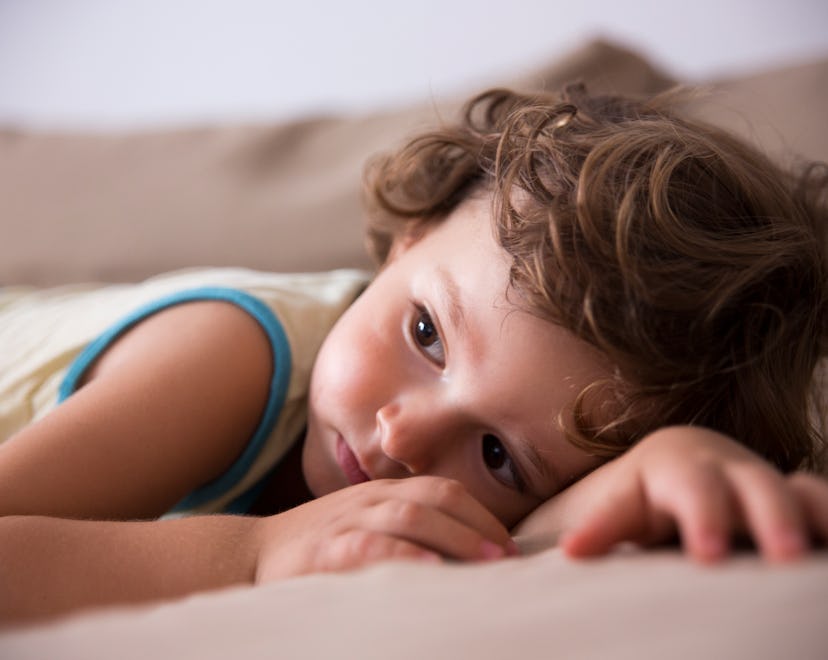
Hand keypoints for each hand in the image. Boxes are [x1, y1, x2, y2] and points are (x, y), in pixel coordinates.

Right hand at [254, 476, 517, 581]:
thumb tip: (463, 554)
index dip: (482, 515)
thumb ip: (404, 527)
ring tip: (488, 563)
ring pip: (412, 516)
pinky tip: (430, 570)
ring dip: (456, 538)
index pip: (444, 490)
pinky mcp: (328, 550)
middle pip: (438, 497)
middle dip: (480, 525)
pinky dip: (404, 555)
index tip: (510, 545)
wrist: (253, 552)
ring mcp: (350, 520)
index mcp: (385, 492)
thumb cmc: (320, 544)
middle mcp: (373, 499)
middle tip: (511, 557)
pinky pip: (371, 546)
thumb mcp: (364, 523)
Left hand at [518, 426, 827, 562]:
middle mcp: (730, 471)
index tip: (709, 554)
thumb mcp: (622, 507)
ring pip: (797, 492)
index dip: (702, 517)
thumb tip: (572, 551)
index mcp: (681, 469)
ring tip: (818, 555)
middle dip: (770, 518)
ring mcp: (768, 485)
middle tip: (785, 556)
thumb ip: (602, 527)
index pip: (691, 489)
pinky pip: (820, 505)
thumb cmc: (647, 495)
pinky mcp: (796, 504)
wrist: (686, 464)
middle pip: (758, 488)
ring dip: (814, 518)